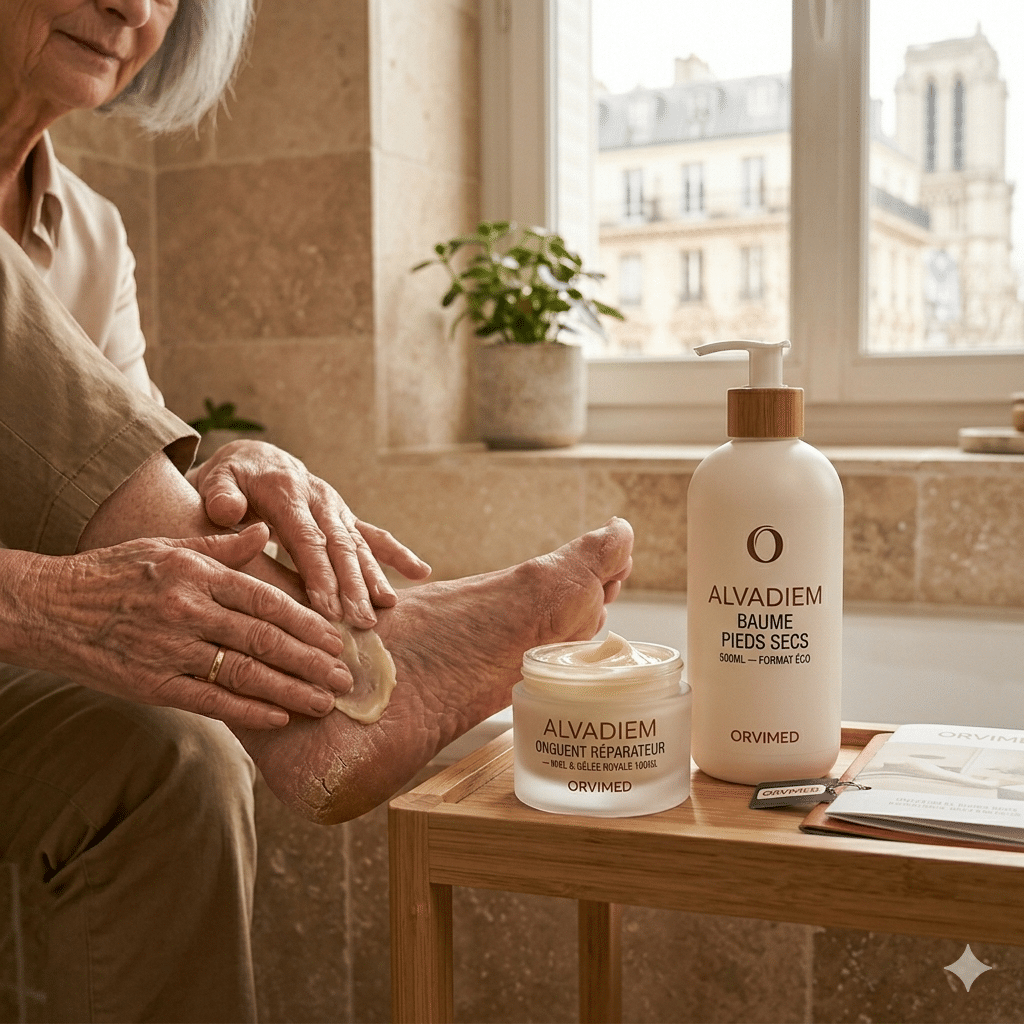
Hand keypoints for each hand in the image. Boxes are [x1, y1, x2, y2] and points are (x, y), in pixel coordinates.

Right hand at [28, 524, 353, 729]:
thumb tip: (265, 533)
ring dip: (291, 690)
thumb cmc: (115, 573)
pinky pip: (210, 699)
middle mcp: (188, 610)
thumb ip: (222, 545)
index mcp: (197, 574)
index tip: (337, 639)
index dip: (308, 623)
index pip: (267, 601)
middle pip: (265, 640)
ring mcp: (170, 649)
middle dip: (312, 661)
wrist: (49, 607)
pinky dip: (248, 710)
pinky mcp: (152, 684)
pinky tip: (279, 717)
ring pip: (244, 672)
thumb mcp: (169, 547)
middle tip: (346, 678)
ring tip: (325, 702)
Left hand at [187, 440, 430, 624]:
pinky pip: (375, 536)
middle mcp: (319, 499)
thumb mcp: (216, 480)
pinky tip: (421, 572)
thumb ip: (220, 494)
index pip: (307, 539)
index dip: (320, 574)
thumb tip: (229, 511)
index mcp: (287, 493)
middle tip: (361, 620)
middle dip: (353, 585)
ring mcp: (337, 509)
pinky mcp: (346, 518)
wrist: (255, 459)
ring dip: (374, 577)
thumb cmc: (231, 480)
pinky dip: (397, 555)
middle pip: (340, 546)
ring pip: (359, 546)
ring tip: (386, 606)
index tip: (329, 608)